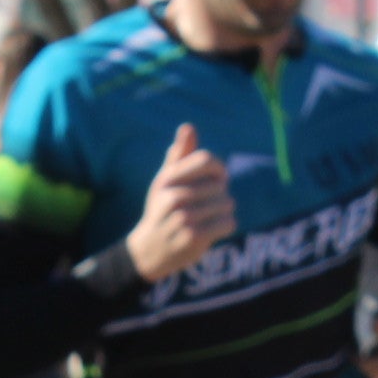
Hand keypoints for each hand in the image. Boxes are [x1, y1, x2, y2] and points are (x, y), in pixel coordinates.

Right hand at [125, 123, 236, 283]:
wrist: (149, 250)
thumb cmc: (161, 209)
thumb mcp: (164, 181)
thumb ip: (178, 155)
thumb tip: (188, 127)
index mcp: (168, 179)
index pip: (207, 160)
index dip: (219, 169)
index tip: (217, 179)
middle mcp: (174, 196)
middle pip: (220, 185)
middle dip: (220, 194)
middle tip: (207, 206)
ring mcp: (184, 218)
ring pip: (227, 204)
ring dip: (224, 211)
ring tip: (208, 218)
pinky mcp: (194, 238)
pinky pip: (228, 223)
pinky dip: (226, 226)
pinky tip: (212, 230)